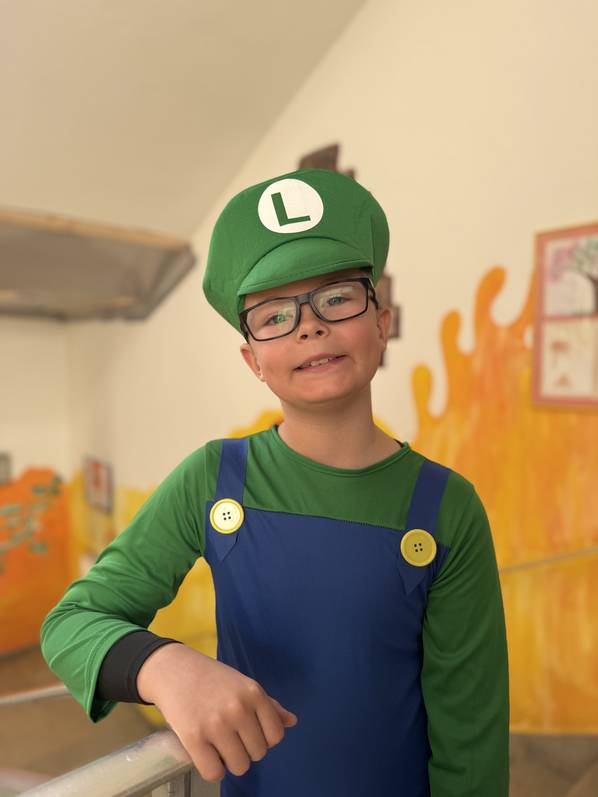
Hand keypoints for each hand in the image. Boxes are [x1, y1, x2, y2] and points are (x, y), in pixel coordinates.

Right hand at [136, 643, 297, 783]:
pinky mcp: (193, 738)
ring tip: (218, 745)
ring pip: (239, 766)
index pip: (276, 735)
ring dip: (230, 761)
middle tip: (230, 736)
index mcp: (254, 693)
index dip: (263, 738)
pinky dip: (212, 769)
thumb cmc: (211, 678)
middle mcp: (238, 709)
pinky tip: (206, 754)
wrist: (173, 669)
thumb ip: (268, 705)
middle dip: (246, 749)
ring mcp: (216, 724)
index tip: (249, 731)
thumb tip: (292, 722)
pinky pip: (215, 773)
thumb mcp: (243, 684)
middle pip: (259, 753)